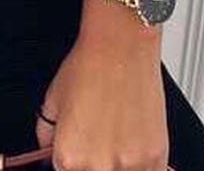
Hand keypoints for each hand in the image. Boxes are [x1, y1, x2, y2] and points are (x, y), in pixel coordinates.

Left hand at [36, 21, 168, 170]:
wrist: (120, 45)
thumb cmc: (89, 66)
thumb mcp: (51, 101)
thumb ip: (46, 136)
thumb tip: (48, 152)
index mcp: (68, 157)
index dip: (71, 164)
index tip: (78, 153)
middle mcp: (99, 166)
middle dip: (93, 163)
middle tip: (98, 140)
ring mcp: (130, 166)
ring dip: (118, 165)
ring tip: (116, 140)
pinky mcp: (156, 158)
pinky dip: (140, 165)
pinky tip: (133, 146)